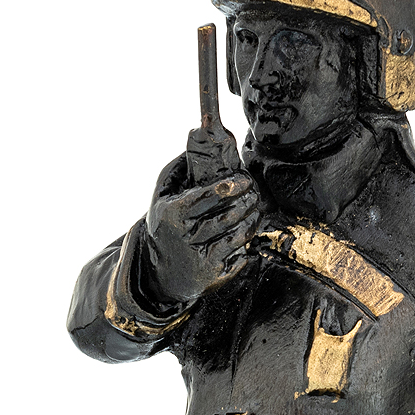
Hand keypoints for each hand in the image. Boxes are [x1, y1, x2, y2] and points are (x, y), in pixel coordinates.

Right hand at [142, 129, 261, 309]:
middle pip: (227, 215)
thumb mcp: (162, 194)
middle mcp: (185, 237)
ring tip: (255, 209)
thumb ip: (179, 168)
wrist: (160, 272)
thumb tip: (199, 139)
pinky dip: (246, 244)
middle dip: (246, 201)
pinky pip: (239, 256)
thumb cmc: (165, 223)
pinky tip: (245, 233)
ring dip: (251, 220)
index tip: (244, 179)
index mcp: (173, 213)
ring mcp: (199, 258)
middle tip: (254, 192)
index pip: (206, 197)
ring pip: (237, 235)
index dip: (229, 187)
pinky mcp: (212, 275)